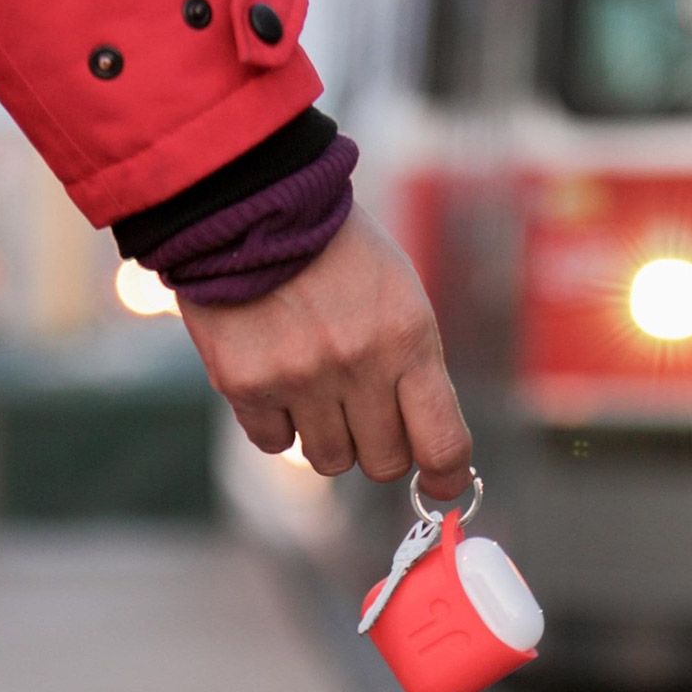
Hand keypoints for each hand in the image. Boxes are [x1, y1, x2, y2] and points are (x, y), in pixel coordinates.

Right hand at [176, 203, 472, 500]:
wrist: (252, 204)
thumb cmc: (337, 254)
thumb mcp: (400, 297)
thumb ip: (414, 371)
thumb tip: (424, 451)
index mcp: (408, 339)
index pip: (442, 442)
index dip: (445, 476)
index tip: (439, 487)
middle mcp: (358, 366)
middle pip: (383, 463)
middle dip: (378, 446)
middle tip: (361, 409)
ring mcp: (299, 378)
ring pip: (329, 460)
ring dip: (327, 435)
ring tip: (314, 383)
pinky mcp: (246, 384)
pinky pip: (274, 443)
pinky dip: (277, 423)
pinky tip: (275, 379)